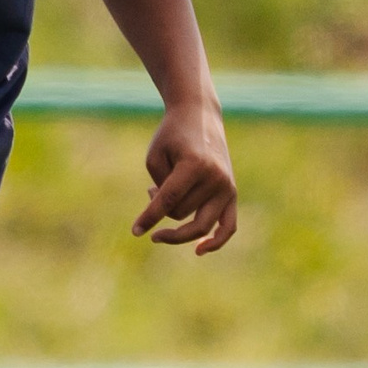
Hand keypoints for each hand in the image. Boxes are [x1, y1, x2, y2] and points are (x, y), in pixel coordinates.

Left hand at [132, 101, 237, 253]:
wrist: (200, 116)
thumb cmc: (172, 135)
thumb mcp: (155, 156)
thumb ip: (159, 191)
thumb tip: (169, 217)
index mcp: (195, 165)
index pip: (169, 201)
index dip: (149, 218)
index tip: (135, 231)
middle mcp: (216, 178)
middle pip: (180, 213)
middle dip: (161, 208)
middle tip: (151, 190)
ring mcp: (227, 187)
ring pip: (198, 223)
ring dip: (176, 218)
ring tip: (162, 198)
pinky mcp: (232, 193)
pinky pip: (228, 226)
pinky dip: (216, 241)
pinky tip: (198, 251)